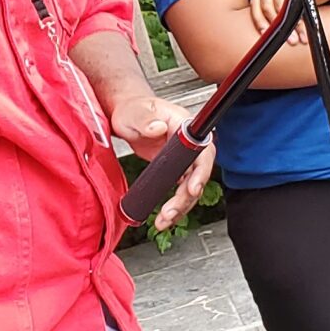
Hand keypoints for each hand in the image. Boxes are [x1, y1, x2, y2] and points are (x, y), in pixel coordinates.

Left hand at [110, 93, 217, 230]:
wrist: (127, 115)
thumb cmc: (134, 109)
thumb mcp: (136, 113)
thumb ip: (146, 120)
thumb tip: (158, 128)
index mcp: (185, 126)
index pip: (202, 151)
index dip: (200, 172)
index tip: (193, 188)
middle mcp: (189, 144)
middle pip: (197, 175)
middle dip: (185, 198)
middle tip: (169, 212)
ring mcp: (184, 158)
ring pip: (190, 187)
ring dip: (180, 207)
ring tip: (164, 221)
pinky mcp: (176, 169)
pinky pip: (181, 190)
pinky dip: (175, 205)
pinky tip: (165, 217)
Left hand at [248, 0, 329, 42]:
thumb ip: (279, 9)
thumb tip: (269, 33)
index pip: (256, 3)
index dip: (260, 22)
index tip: (267, 35)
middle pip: (267, 5)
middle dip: (278, 27)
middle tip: (290, 40)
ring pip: (279, 5)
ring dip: (291, 25)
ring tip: (299, 36)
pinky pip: (292, 1)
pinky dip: (298, 17)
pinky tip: (303, 26)